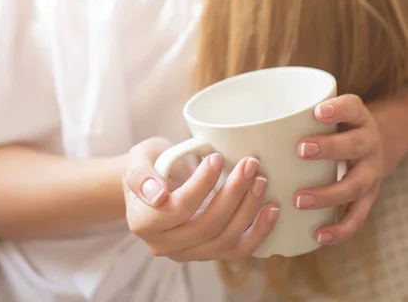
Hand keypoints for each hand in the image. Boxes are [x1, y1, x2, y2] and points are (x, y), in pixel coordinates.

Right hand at [123, 137, 278, 260]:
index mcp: (143, 222)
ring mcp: (188, 252)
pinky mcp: (208, 251)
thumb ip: (140, 174)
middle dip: (233, 194)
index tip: (216, 158)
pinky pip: (236, 250)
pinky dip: (258, 233)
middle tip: (249, 164)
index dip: (201, 185)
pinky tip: (272, 211)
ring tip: (261, 181)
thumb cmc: (149, 164)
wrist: (155, 182)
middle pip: (206, 226)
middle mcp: (164, 245)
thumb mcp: (139, 158)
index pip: (177, 209)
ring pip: (224, 240)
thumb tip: (157, 195)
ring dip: (248, 211)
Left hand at [295, 94, 383, 244]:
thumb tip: (233, 119)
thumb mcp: (325, 111)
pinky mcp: (368, 197)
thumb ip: (294, 112)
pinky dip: (340, 228)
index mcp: (356, 117)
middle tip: (301, 150)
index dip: (338, 110)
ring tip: (299, 199)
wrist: (371, 143)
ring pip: (356, 184)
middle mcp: (368, 143)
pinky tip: (319, 234)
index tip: (317, 112)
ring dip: (328, 193)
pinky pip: (358, 216)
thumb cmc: (333, 125)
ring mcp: (371, 171)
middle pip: (354, 145)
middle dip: (329, 148)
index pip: (352, 108)